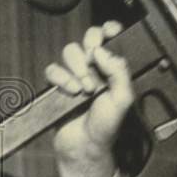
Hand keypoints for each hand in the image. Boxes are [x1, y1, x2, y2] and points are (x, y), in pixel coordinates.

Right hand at [45, 21, 133, 176]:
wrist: (86, 146)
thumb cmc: (107, 125)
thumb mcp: (123, 98)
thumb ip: (119, 72)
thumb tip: (104, 51)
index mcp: (113, 68)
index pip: (111, 40)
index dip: (109, 30)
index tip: (109, 30)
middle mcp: (95, 68)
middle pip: (88, 40)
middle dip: (90, 47)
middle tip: (94, 62)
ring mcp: (75, 75)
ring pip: (70, 52)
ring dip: (77, 67)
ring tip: (85, 88)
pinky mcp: (58, 85)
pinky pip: (53, 69)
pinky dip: (61, 78)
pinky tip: (71, 91)